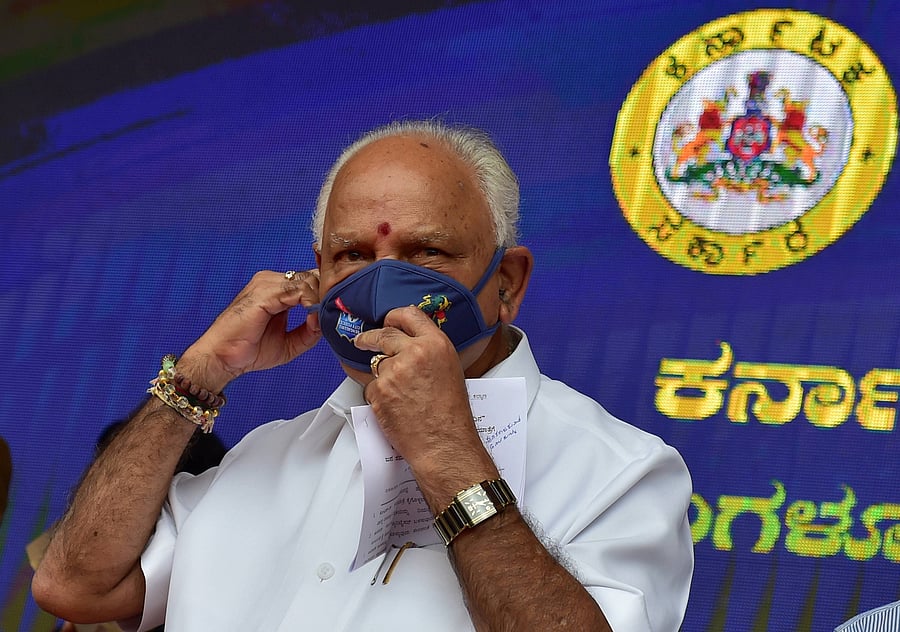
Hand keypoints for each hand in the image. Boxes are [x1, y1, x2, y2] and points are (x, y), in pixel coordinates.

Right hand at [179, 269, 321, 391]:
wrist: (221, 358)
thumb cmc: (247, 350)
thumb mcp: (290, 343)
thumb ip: (310, 331)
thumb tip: (324, 321)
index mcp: (276, 290)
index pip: (310, 281)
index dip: (326, 294)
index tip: (337, 309)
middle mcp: (271, 282)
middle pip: (312, 277)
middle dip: (327, 295)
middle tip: (334, 314)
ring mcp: (266, 284)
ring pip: (308, 281)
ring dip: (320, 300)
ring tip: (323, 319)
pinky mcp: (264, 293)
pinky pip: (297, 290)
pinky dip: (310, 303)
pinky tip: (312, 317)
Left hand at [353, 306, 497, 507]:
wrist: (444, 444)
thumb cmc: (451, 414)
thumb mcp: (449, 370)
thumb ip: (428, 352)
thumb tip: (409, 346)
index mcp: (436, 344)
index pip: (409, 315)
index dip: (393, 317)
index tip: (386, 321)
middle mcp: (414, 352)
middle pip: (384, 334)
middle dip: (370, 337)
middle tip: (363, 341)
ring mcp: (394, 370)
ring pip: (377, 365)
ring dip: (382, 377)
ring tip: (399, 396)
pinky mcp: (379, 389)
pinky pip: (371, 387)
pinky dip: (378, 397)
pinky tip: (394, 408)